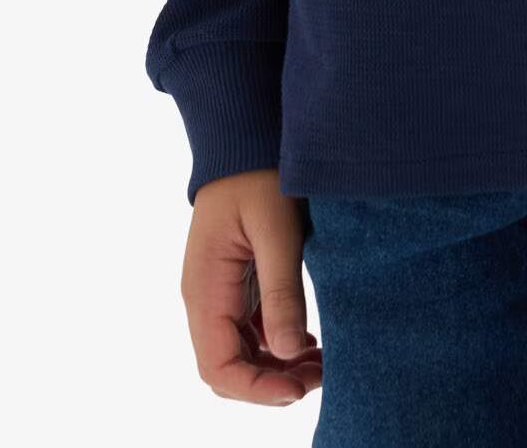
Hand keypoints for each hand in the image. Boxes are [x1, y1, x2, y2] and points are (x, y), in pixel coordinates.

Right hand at [180, 168, 322, 404]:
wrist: (245, 137)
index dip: (257, 389)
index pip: (218, 368)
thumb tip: (289, 352)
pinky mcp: (236, 283)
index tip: (299, 389)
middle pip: (228, 368)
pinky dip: (276, 344)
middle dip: (271, 383)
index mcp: (205, 289)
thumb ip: (281, 291)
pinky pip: (249, 331)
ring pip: (240, 353)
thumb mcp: (277, 230)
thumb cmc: (258, 174)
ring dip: (276, 366)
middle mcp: (205, 298)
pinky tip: (309, 342)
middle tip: (320, 375)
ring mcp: (219, 292)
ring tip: (321, 363)